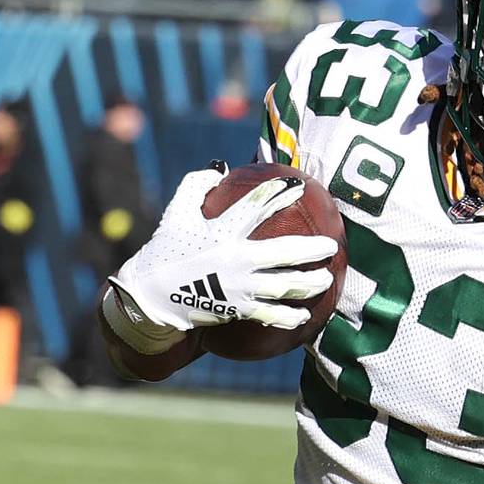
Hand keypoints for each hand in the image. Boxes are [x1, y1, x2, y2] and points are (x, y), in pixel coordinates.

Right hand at [106, 161, 337, 348]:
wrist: (151, 296)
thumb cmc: (167, 249)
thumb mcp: (177, 214)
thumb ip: (196, 186)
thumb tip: (220, 168)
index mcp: (221, 232)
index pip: (254, 208)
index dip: (277, 194)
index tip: (299, 185)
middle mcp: (234, 260)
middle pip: (281, 254)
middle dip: (310, 250)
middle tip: (331, 246)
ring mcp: (238, 287)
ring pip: (283, 285)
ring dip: (308, 283)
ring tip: (326, 278)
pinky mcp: (237, 310)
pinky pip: (269, 314)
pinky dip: (288, 315)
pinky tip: (305, 315)